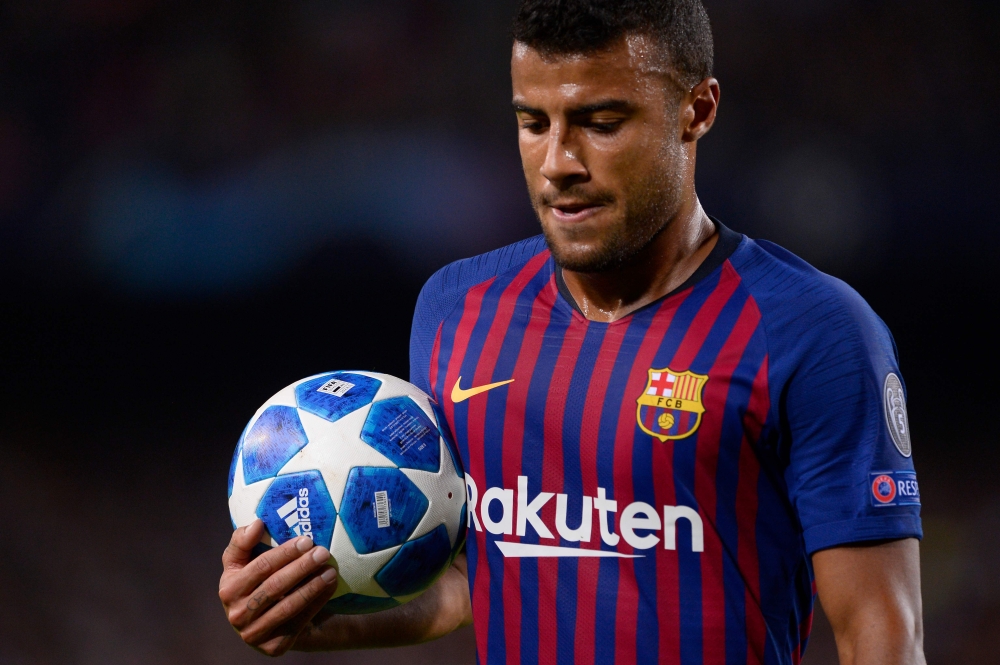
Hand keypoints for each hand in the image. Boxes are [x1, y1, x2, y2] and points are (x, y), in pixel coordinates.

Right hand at [219, 519, 338, 655]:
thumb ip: (243, 540)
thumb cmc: (254, 582)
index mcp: (227, 589)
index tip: (306, 540)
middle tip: (323, 552)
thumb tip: (257, 524)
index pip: (260, 567)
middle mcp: (237, 614)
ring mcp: (254, 634)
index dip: (284, 553)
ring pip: (289, 606)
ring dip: (313, 586)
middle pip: (276, 586)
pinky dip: (317, 602)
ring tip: (331, 570)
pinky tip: (329, 587)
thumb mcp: (242, 561)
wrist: (266, 621)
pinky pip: (299, 621)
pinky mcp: (273, 647)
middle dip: (302, 567)